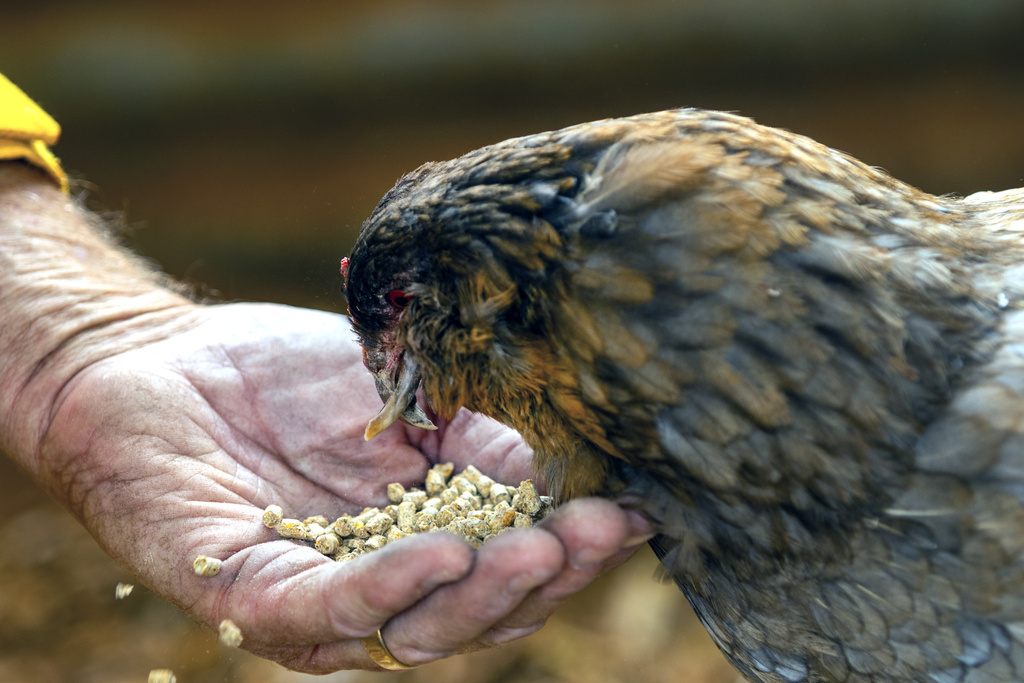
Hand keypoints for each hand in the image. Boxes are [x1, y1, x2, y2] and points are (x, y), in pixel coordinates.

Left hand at [40, 302, 650, 671]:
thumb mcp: (408, 396)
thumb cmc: (286, 379)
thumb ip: (482, 433)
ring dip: (481, 595)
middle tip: (597, 532)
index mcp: (427, 538)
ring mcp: (320, 598)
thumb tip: (582, 453)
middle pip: (481, 615)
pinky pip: (325, 610)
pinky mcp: (250, 595)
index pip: (515, 565)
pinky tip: (439, 555)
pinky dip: (387, 589)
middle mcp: (383, 585)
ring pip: (416, 631)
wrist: (160, 361)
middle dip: (546, 578)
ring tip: (534, 548)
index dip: (576, 545)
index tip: (635, 507)